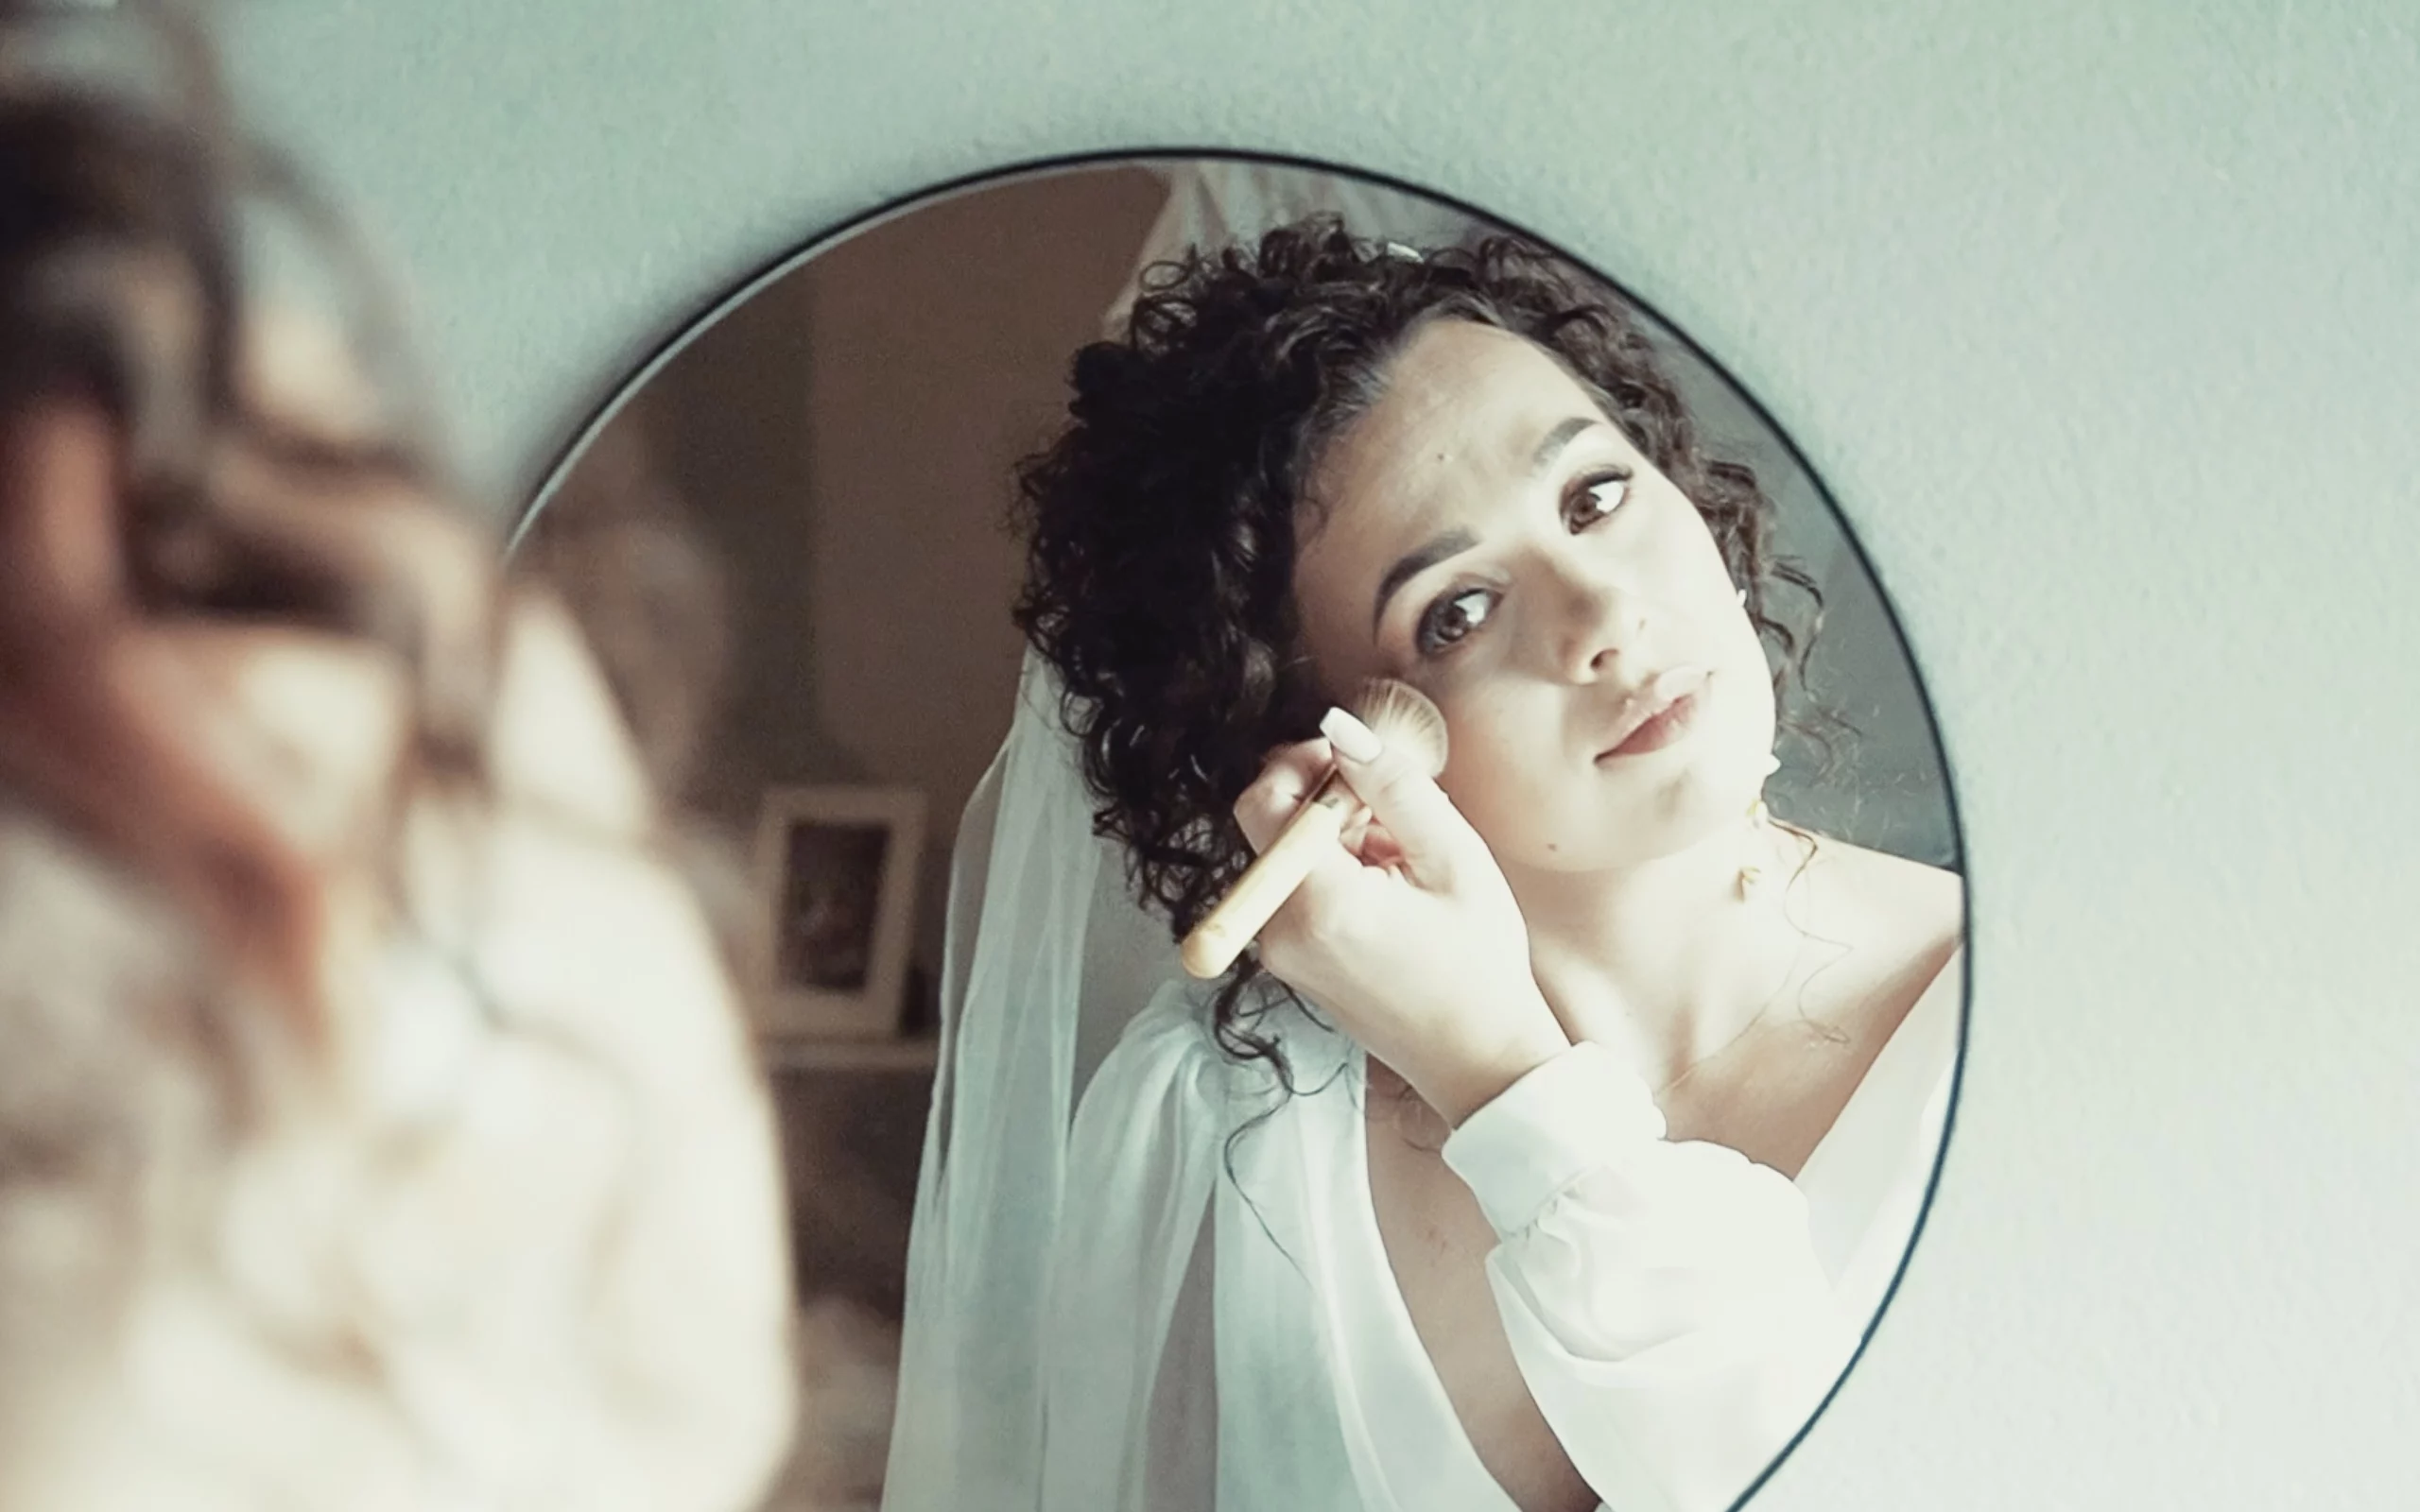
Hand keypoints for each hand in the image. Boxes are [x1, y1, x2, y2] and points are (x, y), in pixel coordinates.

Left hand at [1232, 707, 1570, 1124]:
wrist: (1480, 1060)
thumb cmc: (1480, 967)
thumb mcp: (1452, 859)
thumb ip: (1393, 785)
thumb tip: (1340, 726)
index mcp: (1319, 904)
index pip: (1262, 802)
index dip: (1302, 766)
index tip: (1353, 765)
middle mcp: (1282, 932)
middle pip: (1269, 827)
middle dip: (1324, 802)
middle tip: (1391, 813)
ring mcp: (1282, 954)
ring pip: (1286, 857)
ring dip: (1336, 839)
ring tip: (1402, 859)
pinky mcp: (1294, 964)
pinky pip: (1297, 893)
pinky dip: (1336, 874)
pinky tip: (1390, 890)